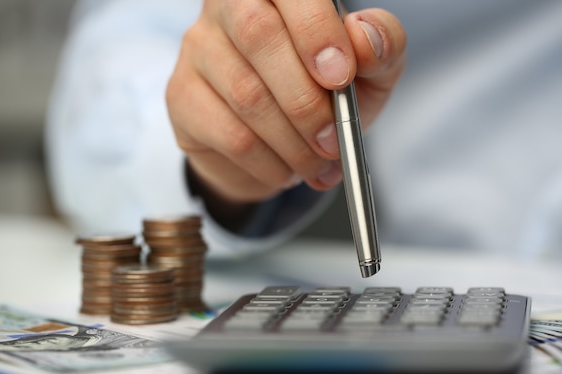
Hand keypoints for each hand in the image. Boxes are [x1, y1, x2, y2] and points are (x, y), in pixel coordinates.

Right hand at [166, 0, 405, 225]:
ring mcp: (199, 49)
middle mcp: (228, 6)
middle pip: (260, 36)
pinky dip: (269, 162)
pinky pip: (231, 134)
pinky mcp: (182, 96)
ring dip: (293, 143)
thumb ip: (379, 46)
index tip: (340, 77)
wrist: (279, 141)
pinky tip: (287, 170)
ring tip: (319, 163)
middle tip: (333, 140)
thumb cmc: (323, 92)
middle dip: (306, 100)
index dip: (316, 31)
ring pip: (247, 95)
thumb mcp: (367, 70)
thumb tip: (366, 40)